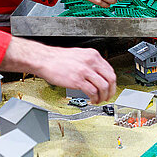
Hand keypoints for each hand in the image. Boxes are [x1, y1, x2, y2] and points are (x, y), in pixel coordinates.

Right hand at [0, 37, 116, 103]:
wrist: (44, 59)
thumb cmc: (59, 59)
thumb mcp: (80, 55)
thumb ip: (90, 63)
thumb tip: (99, 74)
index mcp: (93, 55)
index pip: (110, 70)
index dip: (112, 82)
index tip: (110, 89)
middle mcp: (91, 62)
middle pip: (110, 79)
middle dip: (111, 91)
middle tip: (107, 97)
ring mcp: (85, 71)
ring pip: (103, 86)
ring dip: (103, 96)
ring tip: (99, 100)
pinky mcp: (77, 80)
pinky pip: (92, 92)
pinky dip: (94, 98)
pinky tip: (92, 100)